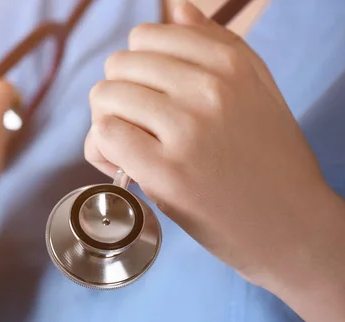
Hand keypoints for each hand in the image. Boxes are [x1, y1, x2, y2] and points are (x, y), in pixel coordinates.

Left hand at [85, 2, 335, 284]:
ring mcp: (187, 129)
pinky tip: (126, 170)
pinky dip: (103, 153)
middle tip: (140, 130)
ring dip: (107, 125)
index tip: (152, 100)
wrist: (292, 228)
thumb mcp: (254, 90)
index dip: (138, 70)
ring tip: (132, 151)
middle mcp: (209, 88)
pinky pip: (103, 135)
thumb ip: (214, 44)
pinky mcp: (166, 172)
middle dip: (119, 97)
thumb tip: (176, 7)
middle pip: (118, 66)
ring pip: (104, 97)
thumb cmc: (268, 160)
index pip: (146, 36)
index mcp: (230, 63)